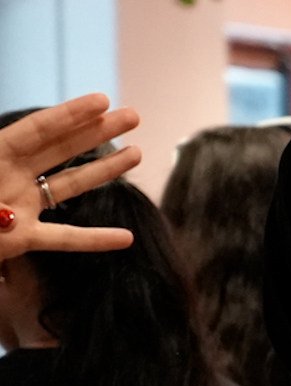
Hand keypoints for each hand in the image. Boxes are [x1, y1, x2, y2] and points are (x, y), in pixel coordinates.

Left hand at [0, 95, 141, 261]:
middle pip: (61, 149)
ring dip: (104, 171)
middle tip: (132, 117)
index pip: (37, 130)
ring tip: (137, 154)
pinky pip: (64, 238)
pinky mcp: (22, 239)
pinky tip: (126, 239)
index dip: (70, 114)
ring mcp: (19, 206)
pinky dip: (95, 239)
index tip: (102, 100)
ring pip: (70, 186)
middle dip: (97, 132)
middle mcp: (10, 175)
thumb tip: (26, 133)